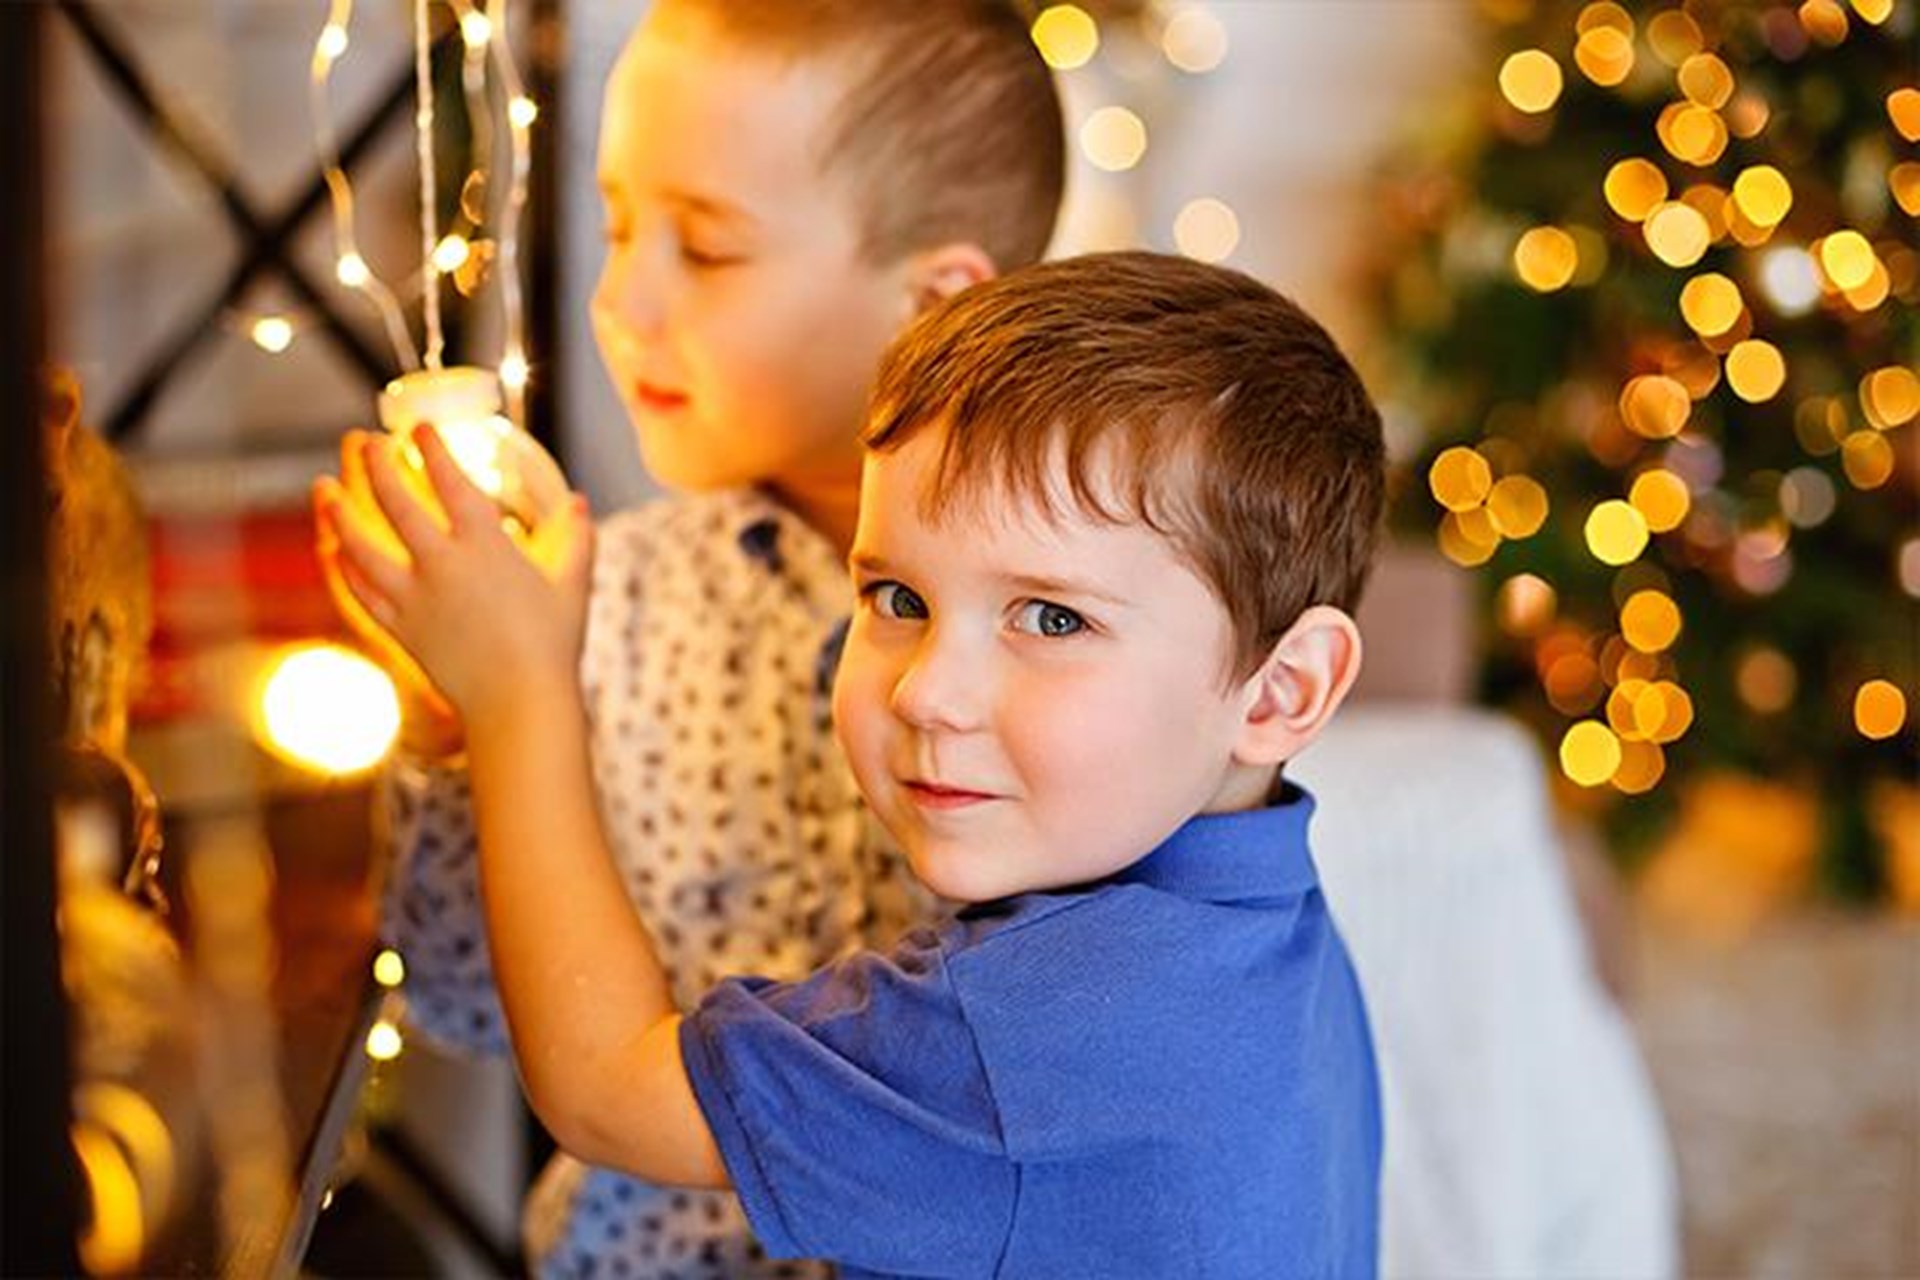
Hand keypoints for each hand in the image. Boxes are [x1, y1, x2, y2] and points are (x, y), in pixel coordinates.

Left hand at [314, 425, 594, 722]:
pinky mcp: (400, 630)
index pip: (450, 483)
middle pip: (395, 502)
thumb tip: (577, 502)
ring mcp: (414, 598)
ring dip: (339, 512)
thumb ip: (575, 539)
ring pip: (361, 545)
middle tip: (365, 443)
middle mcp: (442, 565)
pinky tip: (334, 551)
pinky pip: (362, 592)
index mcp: (486, 547)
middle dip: (376, 465)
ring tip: (324, 488)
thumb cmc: (553, 646)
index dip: (431, 450)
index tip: (418, 428)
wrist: (518, 704)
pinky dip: (345, 567)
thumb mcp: (572, 586)